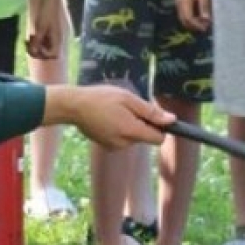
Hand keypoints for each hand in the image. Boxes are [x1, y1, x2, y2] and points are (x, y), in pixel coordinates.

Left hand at [24, 0, 62, 60]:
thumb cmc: (46, 12)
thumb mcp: (40, 27)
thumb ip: (37, 40)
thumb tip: (34, 52)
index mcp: (57, 39)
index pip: (54, 55)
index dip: (44, 55)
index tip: (36, 49)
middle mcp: (56, 39)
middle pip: (48, 53)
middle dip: (37, 51)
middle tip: (28, 43)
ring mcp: (52, 36)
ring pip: (43, 47)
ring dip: (34, 46)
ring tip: (28, 39)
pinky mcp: (47, 32)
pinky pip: (42, 41)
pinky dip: (35, 40)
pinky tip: (30, 36)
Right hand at [45, 84, 172, 148]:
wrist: (73, 106)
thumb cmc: (101, 98)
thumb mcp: (128, 99)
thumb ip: (151, 112)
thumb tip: (171, 120)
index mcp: (131, 131)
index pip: (158, 139)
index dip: (159, 127)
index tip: (151, 115)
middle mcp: (124, 143)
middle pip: (145, 137)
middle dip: (141, 123)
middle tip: (126, 108)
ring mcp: (114, 146)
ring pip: (133, 137)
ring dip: (129, 125)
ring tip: (114, 111)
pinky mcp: (106, 145)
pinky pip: (121, 138)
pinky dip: (119, 129)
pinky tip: (107, 118)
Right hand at [176, 0, 210, 30]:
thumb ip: (204, 6)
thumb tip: (207, 19)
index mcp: (184, 2)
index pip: (189, 18)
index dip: (197, 25)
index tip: (206, 28)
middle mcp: (179, 5)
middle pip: (184, 21)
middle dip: (194, 26)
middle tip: (206, 27)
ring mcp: (178, 4)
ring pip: (183, 18)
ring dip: (192, 23)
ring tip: (203, 23)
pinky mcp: (180, 2)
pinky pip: (183, 14)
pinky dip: (190, 19)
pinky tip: (198, 17)